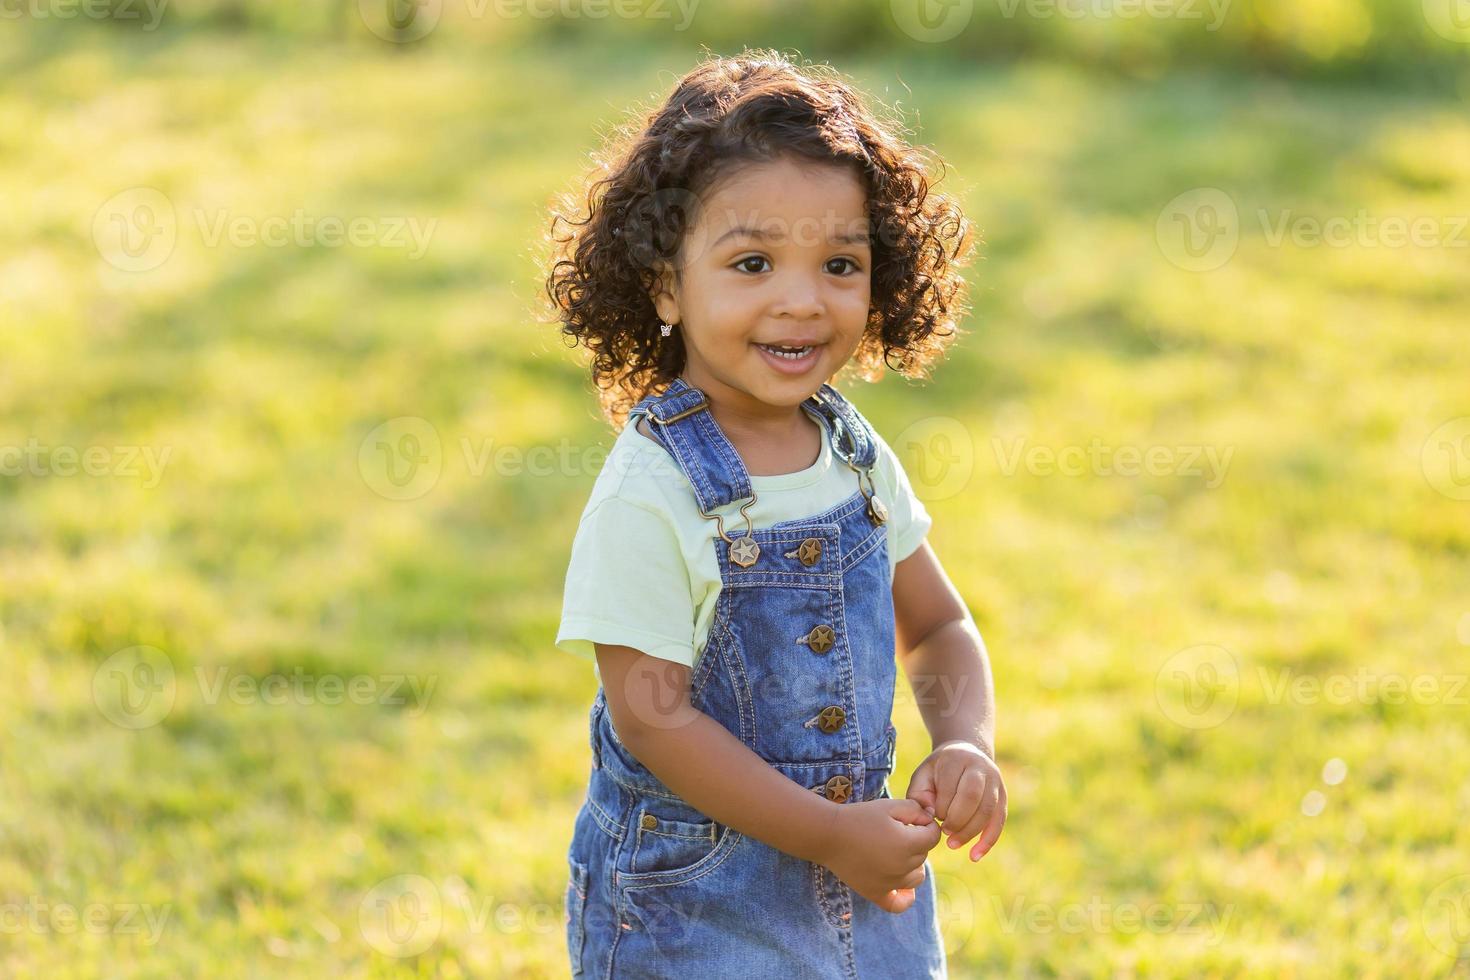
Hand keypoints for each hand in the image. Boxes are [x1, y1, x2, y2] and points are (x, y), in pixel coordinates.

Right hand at [819, 798, 940, 913]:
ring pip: (917, 877)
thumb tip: (929, 821)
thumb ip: (915, 810)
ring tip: (894, 851)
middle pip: (924, 855)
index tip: (911, 819)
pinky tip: (902, 886)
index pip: (933, 836)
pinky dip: (905, 897)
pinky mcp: (876, 893)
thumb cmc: (859, 817)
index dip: (925, 824)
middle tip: (893, 831)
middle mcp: (902, 867)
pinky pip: (900, 905)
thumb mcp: (889, 805)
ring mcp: (890, 884)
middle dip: (915, 841)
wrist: (828, 834)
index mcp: (908, 844)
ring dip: (912, 864)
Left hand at [905, 740, 1006, 861]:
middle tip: (944, 832)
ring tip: (953, 844)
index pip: (950, 786)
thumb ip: (919, 794)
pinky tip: (974, 855)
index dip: (941, 807)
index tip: (933, 816)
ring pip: (988, 810)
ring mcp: (995, 781)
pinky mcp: (1003, 796)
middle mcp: (980, 767)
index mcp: (957, 758)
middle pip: (973, 797)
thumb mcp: (923, 775)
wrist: (965, 753)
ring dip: (970, 832)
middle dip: (957, 820)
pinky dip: (988, 841)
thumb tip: (930, 816)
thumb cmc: (939, 771)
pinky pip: (999, 821)